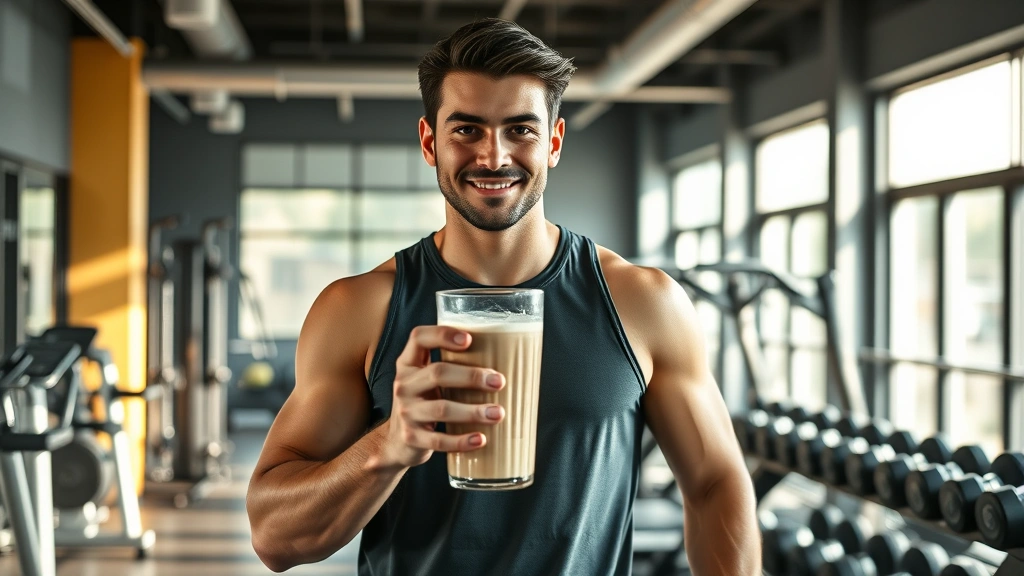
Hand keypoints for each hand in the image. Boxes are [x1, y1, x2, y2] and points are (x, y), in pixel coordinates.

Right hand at [384, 325, 505, 467]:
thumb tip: (505, 360)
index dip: (443, 334)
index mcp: (409, 363)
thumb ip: (451, 367)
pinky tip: (480, 439)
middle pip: (437, 373)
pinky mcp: (411, 438)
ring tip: (498, 413)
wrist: (398, 442)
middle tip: (499, 382)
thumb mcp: (427, 380)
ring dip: (473, 411)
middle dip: (471, 376)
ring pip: (442, 409)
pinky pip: (439, 440)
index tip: (470, 339)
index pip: (419, 338)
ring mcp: (406, 412)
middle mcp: (404, 384)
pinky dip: (462, 441)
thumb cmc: (425, 402)